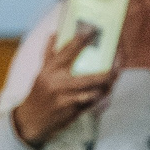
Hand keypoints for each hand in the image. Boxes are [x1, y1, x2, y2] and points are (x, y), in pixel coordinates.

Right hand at [10, 25, 113, 147]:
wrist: (32, 119)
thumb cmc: (39, 92)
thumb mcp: (42, 72)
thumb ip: (49, 54)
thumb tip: (53, 34)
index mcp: (50, 70)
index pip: (67, 51)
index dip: (81, 40)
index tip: (93, 30)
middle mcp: (58, 83)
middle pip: (89, 77)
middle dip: (107, 72)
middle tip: (117, 62)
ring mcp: (66, 98)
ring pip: (93, 92)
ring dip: (107, 86)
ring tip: (116, 75)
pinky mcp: (72, 111)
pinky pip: (91, 103)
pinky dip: (100, 97)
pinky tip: (107, 91)